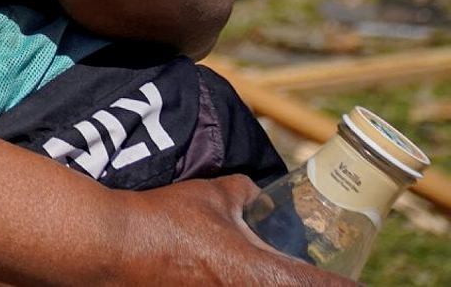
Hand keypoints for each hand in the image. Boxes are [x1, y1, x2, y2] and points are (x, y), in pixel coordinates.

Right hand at [107, 178, 345, 285]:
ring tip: (256, 269)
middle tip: (303, 270)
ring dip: (271, 280)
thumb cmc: (165, 219)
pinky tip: (226, 273)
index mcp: (268, 278)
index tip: (358, 278)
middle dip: (306, 281)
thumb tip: (254, 194)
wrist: (113, 247)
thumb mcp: (210, 195)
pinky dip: (237, 282)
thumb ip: (243, 194)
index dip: (352, 285)